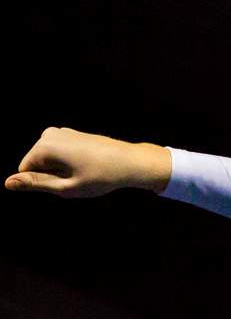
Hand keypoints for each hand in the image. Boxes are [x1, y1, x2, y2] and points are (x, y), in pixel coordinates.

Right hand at [5, 127, 160, 197]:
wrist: (130, 161)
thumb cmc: (100, 177)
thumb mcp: (66, 187)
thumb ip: (35, 184)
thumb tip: (7, 183)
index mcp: (44, 146)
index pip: (25, 171)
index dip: (45, 183)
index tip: (69, 181)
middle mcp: (49, 134)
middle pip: (36, 164)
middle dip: (53, 175)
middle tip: (80, 176)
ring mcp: (60, 131)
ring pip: (48, 160)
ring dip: (62, 169)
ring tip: (85, 169)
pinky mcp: (69, 133)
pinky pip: (59, 154)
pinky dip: (70, 162)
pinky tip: (88, 163)